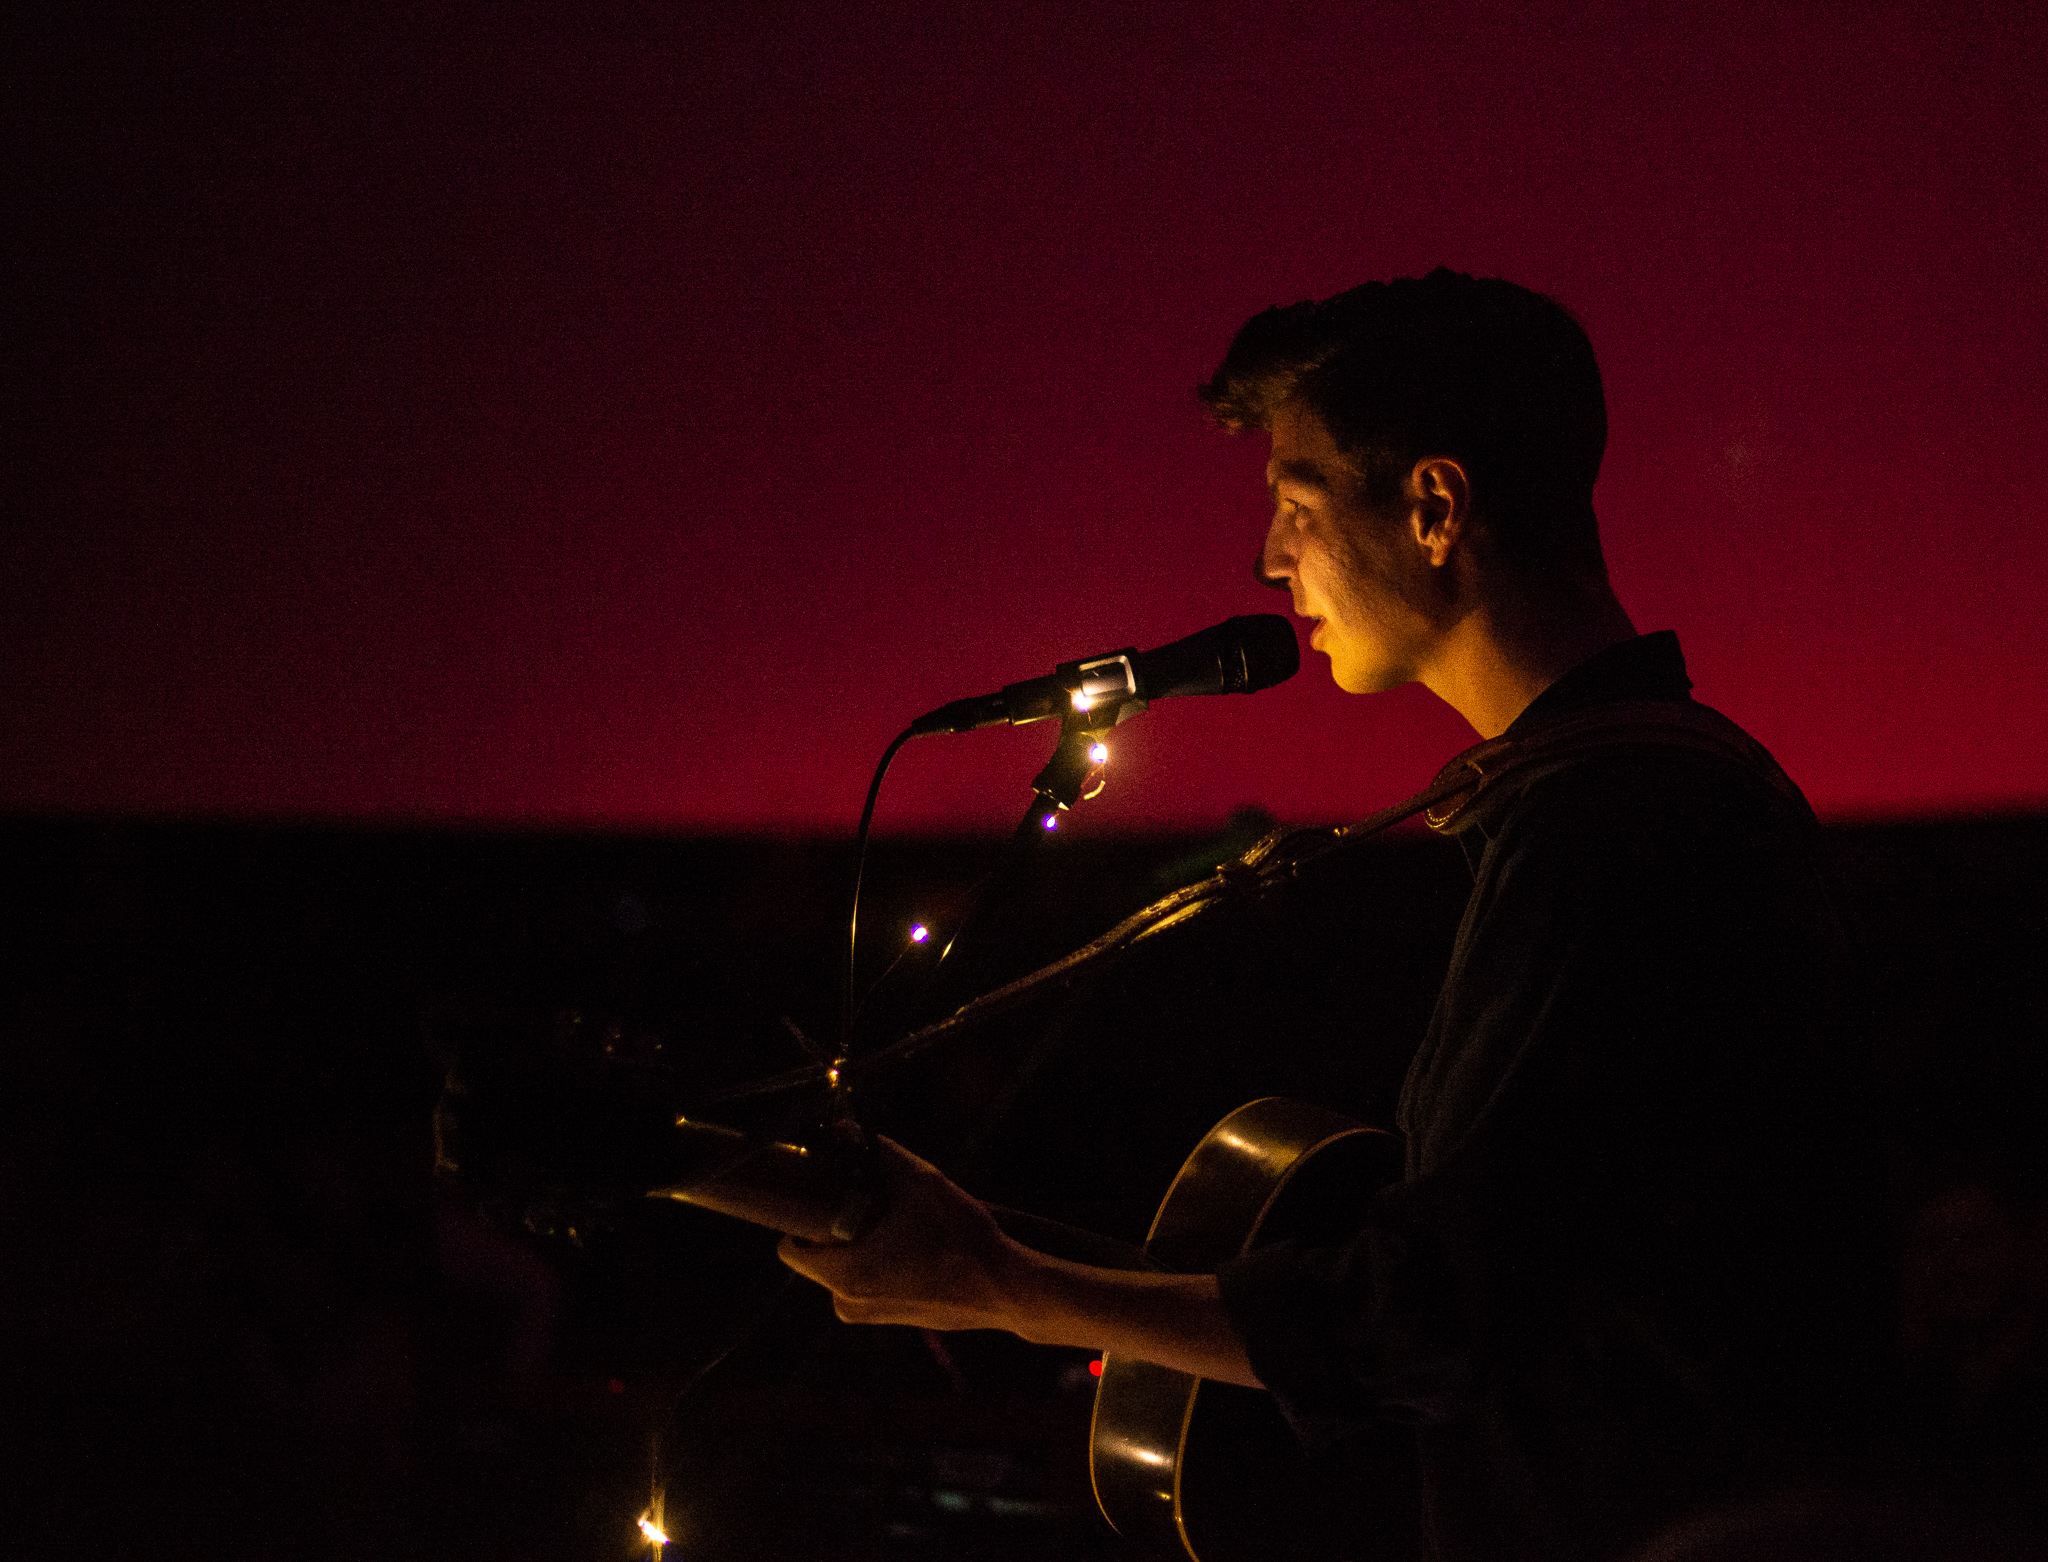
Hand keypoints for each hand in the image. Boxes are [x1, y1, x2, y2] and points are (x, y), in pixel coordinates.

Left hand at [778, 1136, 1259, 1386]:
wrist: (1007, 1289)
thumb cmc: (962, 1237)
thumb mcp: (922, 1182)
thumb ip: (882, 1154)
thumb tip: (854, 1132)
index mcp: (843, 1273)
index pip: (789, 1248)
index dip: (799, 1216)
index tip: (818, 1194)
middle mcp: (847, 1302)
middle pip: (817, 1257)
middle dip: (834, 1226)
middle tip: (865, 1198)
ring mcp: (870, 1315)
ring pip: (845, 1270)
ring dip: (859, 1244)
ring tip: (895, 1219)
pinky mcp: (893, 1319)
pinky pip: (869, 1283)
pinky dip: (879, 1262)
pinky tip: (911, 1241)